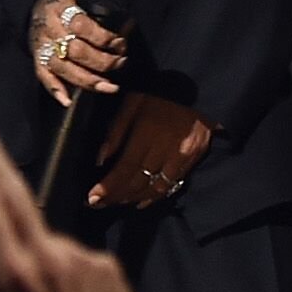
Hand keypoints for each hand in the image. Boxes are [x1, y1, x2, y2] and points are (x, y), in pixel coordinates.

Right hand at [29, 0, 127, 106]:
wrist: (37, 2)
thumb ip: (98, 8)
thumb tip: (126, 26)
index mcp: (60, 7)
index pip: (81, 26)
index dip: (103, 38)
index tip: (119, 44)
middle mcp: (49, 27)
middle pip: (75, 50)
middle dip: (102, 61)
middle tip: (120, 63)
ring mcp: (41, 45)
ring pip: (63, 67)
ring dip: (88, 80)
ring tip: (110, 87)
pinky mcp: (36, 57)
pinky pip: (43, 76)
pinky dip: (56, 89)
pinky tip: (69, 101)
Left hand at [86, 93, 210, 208]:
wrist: (199, 87)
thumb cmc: (161, 92)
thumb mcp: (132, 102)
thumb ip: (116, 131)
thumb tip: (100, 160)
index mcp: (148, 132)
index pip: (125, 168)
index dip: (108, 187)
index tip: (92, 198)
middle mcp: (166, 148)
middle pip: (138, 182)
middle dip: (115, 196)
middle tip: (98, 204)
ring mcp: (182, 156)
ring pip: (154, 188)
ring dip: (133, 199)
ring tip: (116, 203)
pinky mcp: (193, 159)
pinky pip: (171, 185)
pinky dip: (154, 196)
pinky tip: (141, 201)